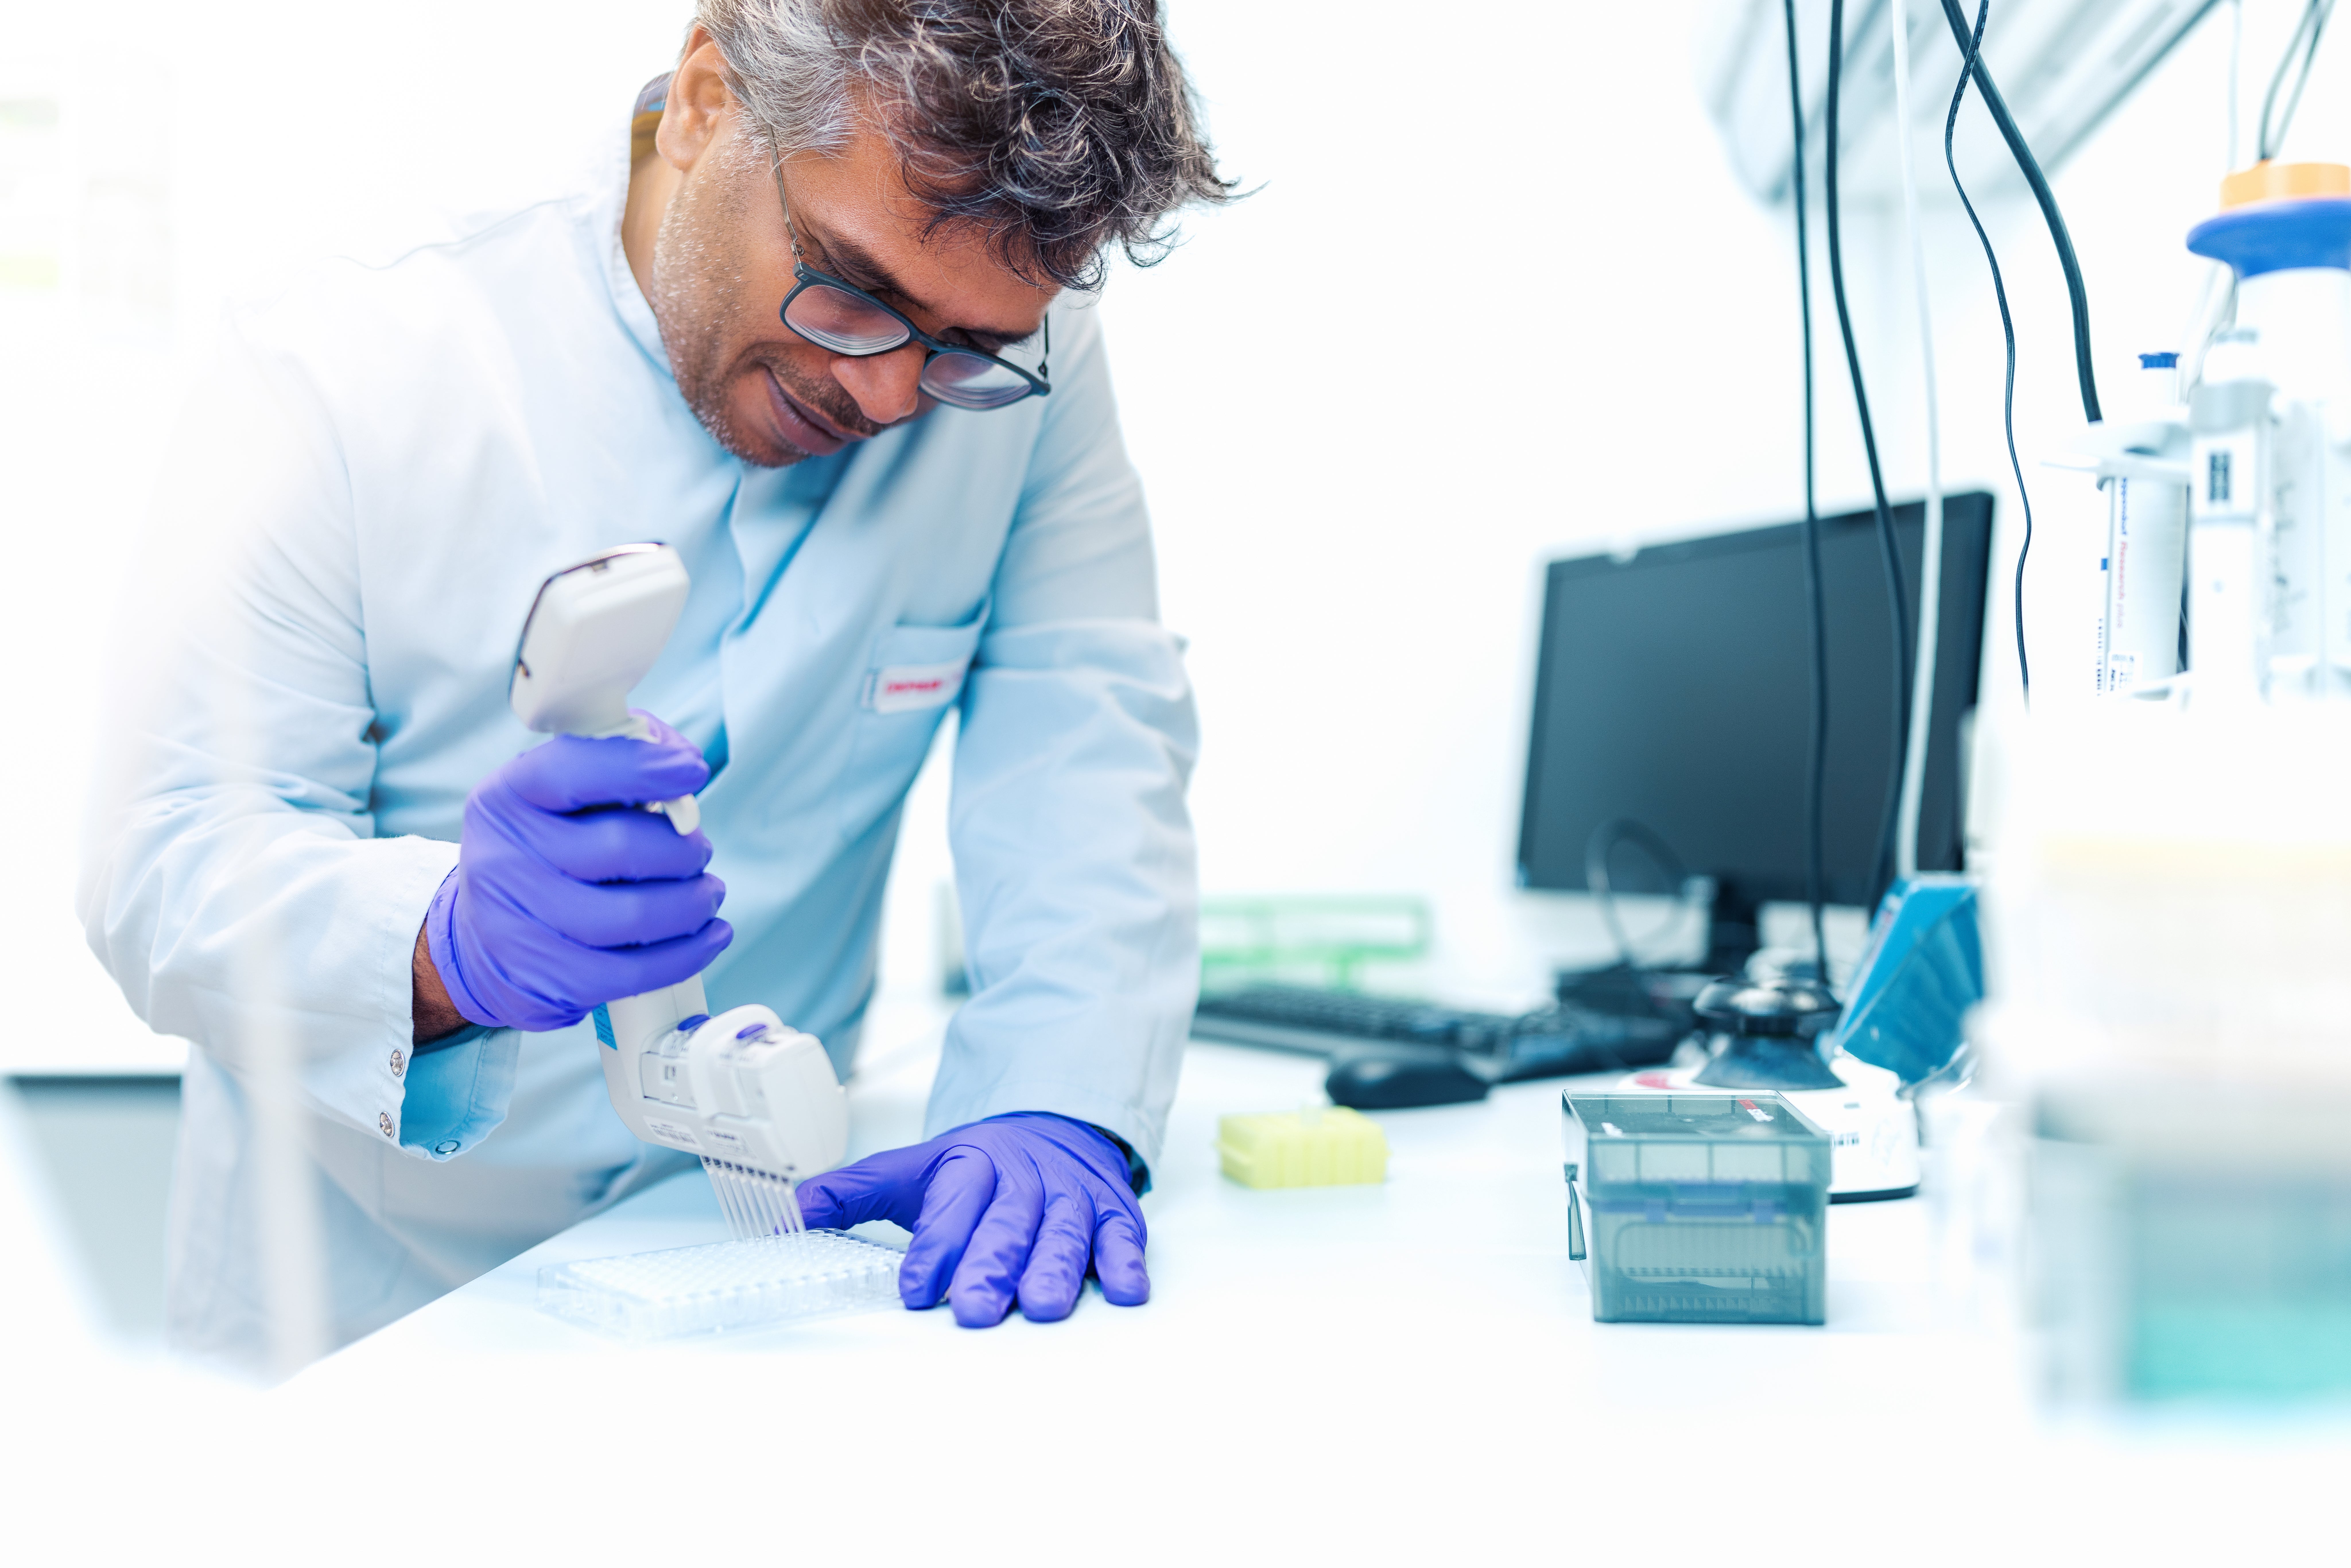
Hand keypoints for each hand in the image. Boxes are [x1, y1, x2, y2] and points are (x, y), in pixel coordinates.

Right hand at [421, 712, 730, 1033]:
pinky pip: (634, 971)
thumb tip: (682, 760)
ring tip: (707, 894)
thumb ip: (616, 767)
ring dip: (693, 903)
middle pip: (621, 847)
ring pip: (636, 915)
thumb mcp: (559, 800)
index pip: (573, 771)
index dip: (640, 767)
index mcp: (508, 798)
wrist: (482, 945)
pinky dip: (688, 952)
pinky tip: (710, 936)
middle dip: (683, 849)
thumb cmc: (545, 857)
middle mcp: (503, 858)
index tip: (691, 770)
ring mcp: (517, 926)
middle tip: (699, 851)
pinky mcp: (543, 980)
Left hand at [796, 1113, 1148, 1326]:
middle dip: (991, 1267)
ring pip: (1064, 1237)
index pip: (952, 1209)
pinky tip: (1122, 1290)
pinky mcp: (1115, 1216)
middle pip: (1007, 1226)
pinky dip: (1125, 1264)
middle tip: (975, 1308)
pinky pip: (1123, 1240)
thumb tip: (783, 1218)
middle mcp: (1025, 1183)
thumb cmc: (980, 1164)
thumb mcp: (912, 1169)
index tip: (918, 1286)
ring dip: (1054, 1271)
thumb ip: (849, 1194)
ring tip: (1042, 1307)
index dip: (935, 1249)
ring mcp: (1073, 1200)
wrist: (1056, 1126)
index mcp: (973, 1167)